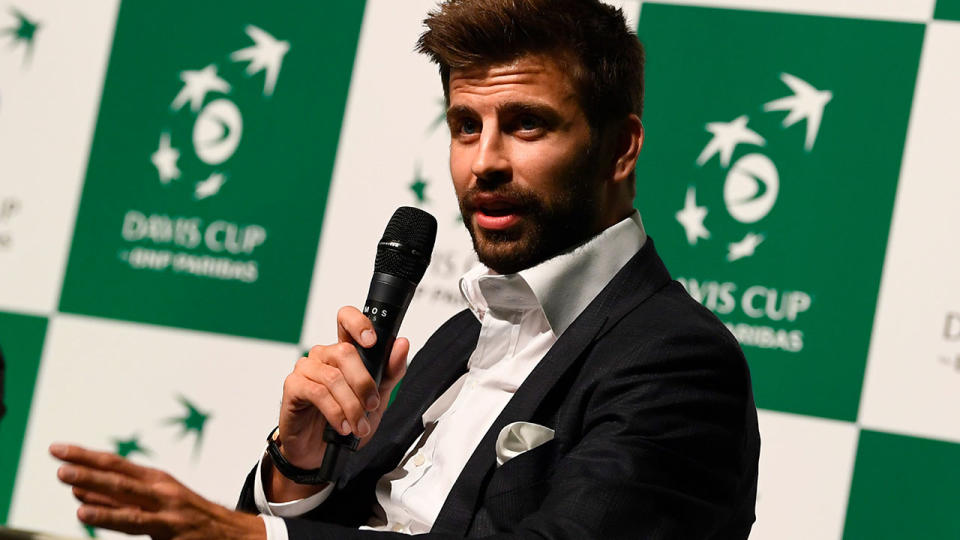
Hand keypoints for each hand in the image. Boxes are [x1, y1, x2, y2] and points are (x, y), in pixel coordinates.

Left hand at [50, 443, 263, 539]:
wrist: (229, 533)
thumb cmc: (188, 516)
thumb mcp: (157, 500)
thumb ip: (118, 499)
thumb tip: (78, 492)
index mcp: (155, 479)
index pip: (115, 464)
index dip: (86, 455)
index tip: (58, 449)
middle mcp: (159, 489)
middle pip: (118, 476)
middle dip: (87, 467)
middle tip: (58, 460)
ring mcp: (165, 509)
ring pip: (126, 496)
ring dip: (96, 488)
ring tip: (69, 483)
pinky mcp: (168, 529)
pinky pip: (134, 522)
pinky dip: (109, 516)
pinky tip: (87, 513)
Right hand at [270, 306, 407, 498]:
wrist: (320, 451)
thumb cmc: (346, 420)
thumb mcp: (377, 399)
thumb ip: (390, 372)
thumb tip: (401, 344)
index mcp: (344, 352)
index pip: (347, 320)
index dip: (359, 323)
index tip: (372, 341)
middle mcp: (324, 356)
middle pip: (345, 352)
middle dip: (364, 383)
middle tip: (372, 405)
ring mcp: (307, 369)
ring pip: (333, 377)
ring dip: (351, 405)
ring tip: (358, 425)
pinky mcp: (293, 386)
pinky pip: (317, 392)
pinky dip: (334, 411)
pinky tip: (341, 425)